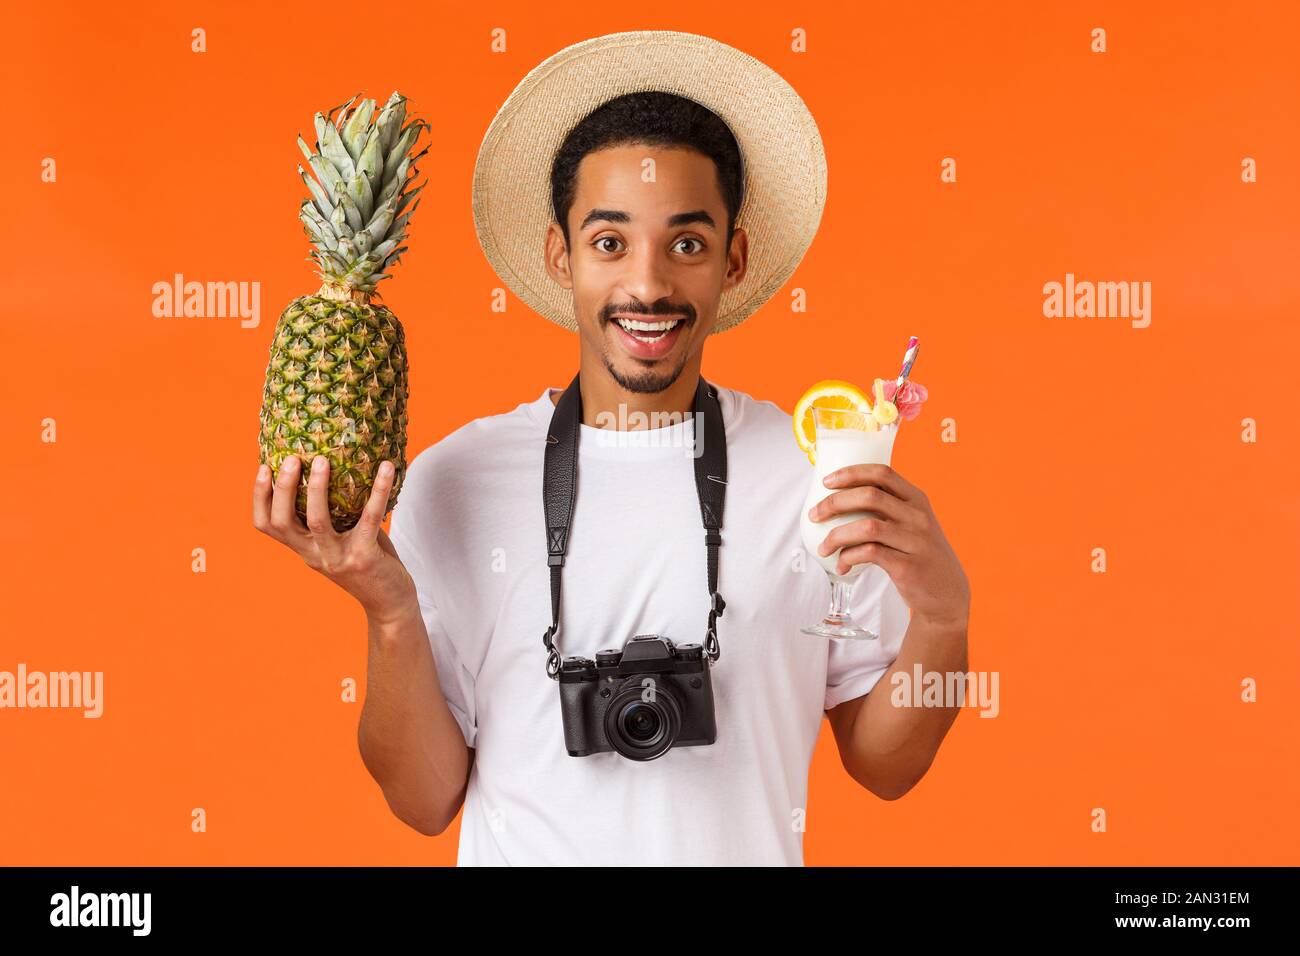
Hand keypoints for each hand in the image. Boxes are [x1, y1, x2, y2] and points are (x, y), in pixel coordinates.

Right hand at [253, 454, 417, 624]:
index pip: (267, 526)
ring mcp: (338, 558)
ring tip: (322, 460)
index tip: (264, 468)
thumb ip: (335, 514)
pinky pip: (370, 518)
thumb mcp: (342, 540)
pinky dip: (379, 490)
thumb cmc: (367, 563)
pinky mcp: (364, 558)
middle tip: (293, 459)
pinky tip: (387, 468)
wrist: (390, 604)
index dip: (260, 498)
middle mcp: (315, 556)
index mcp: (304, 550)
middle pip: (283, 522)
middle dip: (284, 488)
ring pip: (317, 522)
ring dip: (318, 488)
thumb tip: (340, 466)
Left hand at [807, 463, 968, 630]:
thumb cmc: (919, 555)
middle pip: (869, 496)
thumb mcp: (913, 524)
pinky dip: (848, 558)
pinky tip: (841, 566)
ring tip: (823, 547)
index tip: (827, 481)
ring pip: (867, 526)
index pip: (883, 473)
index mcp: (917, 500)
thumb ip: (888, 509)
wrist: (947, 594)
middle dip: (834, 503)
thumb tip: (838, 501)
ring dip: (837, 535)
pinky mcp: (908, 566)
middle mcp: (918, 516)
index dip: (851, 473)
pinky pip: (869, 554)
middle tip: (815, 514)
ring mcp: (915, 541)